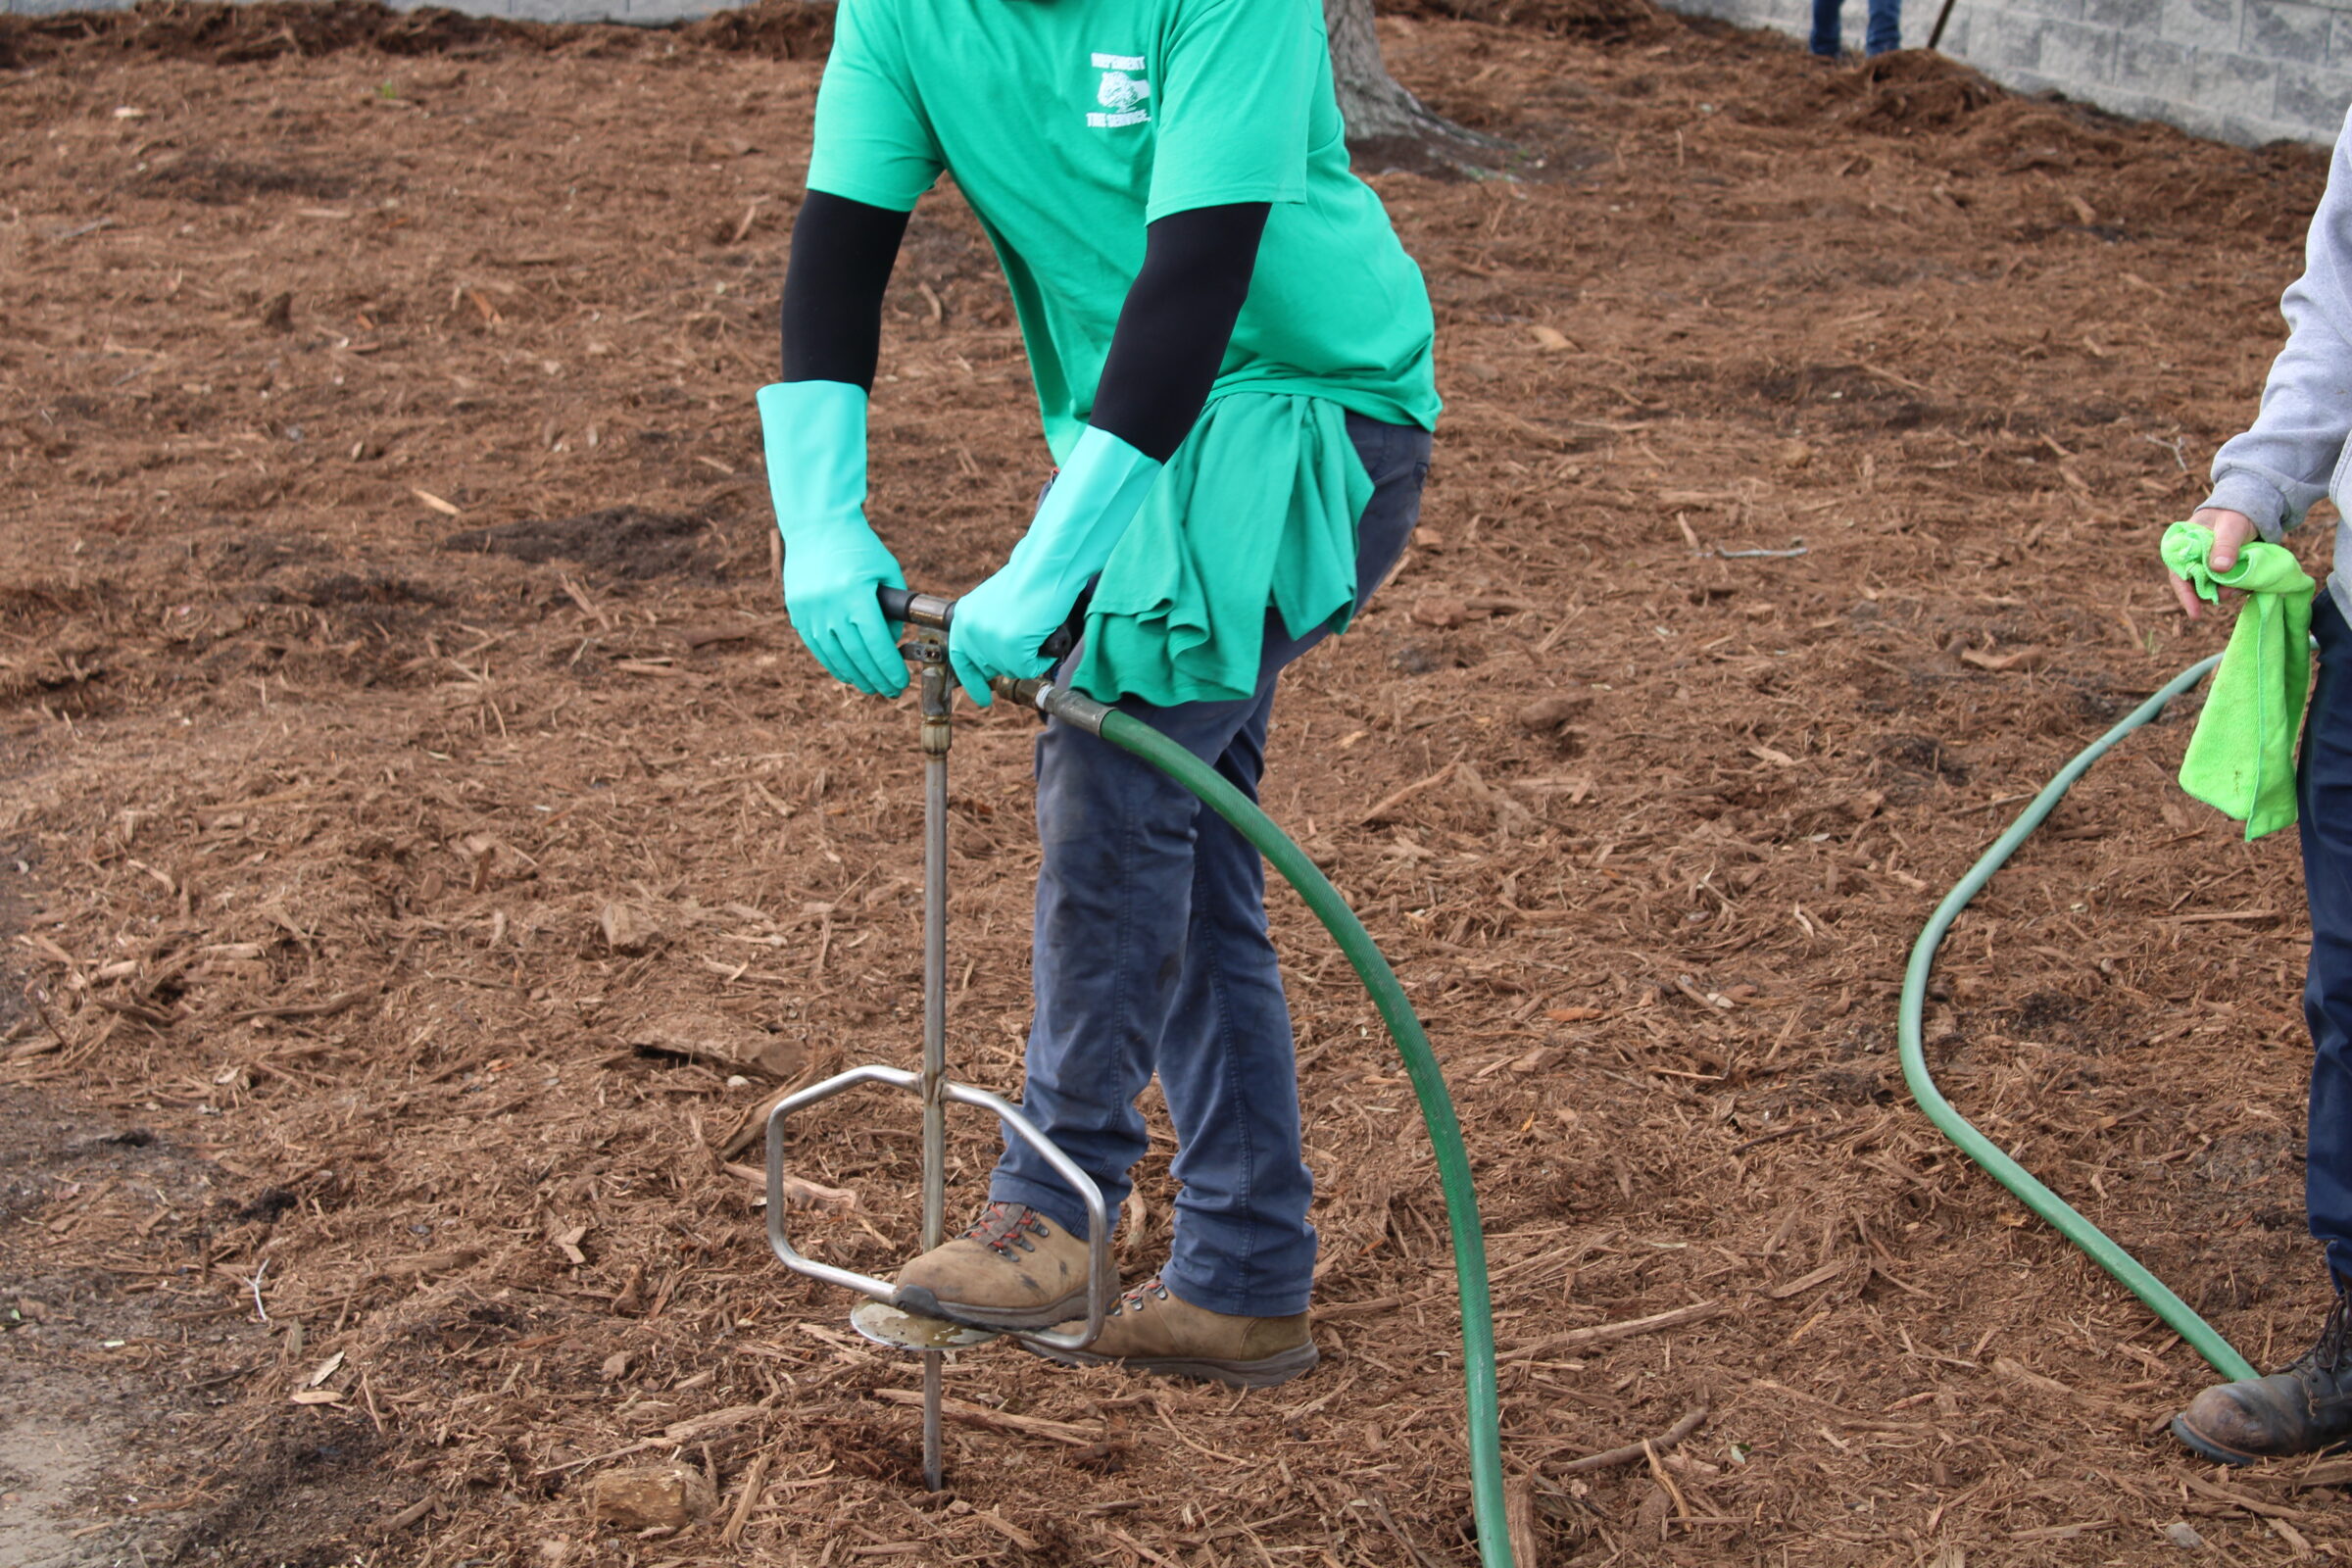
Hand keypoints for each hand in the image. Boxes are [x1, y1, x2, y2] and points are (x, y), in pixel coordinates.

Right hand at [781, 524, 908, 696]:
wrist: (817, 527)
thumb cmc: (859, 547)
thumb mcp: (886, 571)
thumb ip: (893, 607)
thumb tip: (891, 642)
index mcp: (856, 596)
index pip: (876, 644)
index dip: (890, 668)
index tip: (901, 681)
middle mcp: (830, 607)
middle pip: (857, 655)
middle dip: (876, 678)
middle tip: (890, 691)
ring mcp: (811, 612)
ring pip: (835, 656)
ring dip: (855, 676)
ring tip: (872, 688)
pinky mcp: (798, 613)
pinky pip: (817, 647)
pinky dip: (834, 664)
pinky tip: (848, 674)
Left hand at [945, 565, 1069, 706]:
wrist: (1045, 568)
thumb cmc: (1029, 580)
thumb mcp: (995, 604)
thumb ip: (987, 629)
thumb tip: (992, 658)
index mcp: (963, 617)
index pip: (961, 658)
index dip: (972, 680)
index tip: (982, 698)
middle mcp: (971, 631)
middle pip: (992, 667)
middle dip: (1010, 661)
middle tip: (1026, 645)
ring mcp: (990, 641)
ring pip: (1013, 669)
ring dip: (1029, 655)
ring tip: (1037, 628)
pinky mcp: (1011, 648)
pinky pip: (1030, 668)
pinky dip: (1042, 657)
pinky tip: (1044, 633)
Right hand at [2169, 507, 2259, 621]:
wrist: (2251, 508)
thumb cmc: (2235, 514)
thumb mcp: (2231, 526)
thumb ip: (2225, 545)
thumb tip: (2219, 569)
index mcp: (2183, 547)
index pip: (2178, 575)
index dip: (2185, 596)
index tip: (2195, 614)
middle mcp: (2192, 560)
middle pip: (2196, 587)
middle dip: (2214, 594)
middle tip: (2234, 592)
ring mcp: (2208, 567)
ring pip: (2213, 589)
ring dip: (2229, 591)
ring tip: (2245, 584)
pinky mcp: (2222, 572)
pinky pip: (2228, 587)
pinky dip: (2238, 588)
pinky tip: (2250, 582)